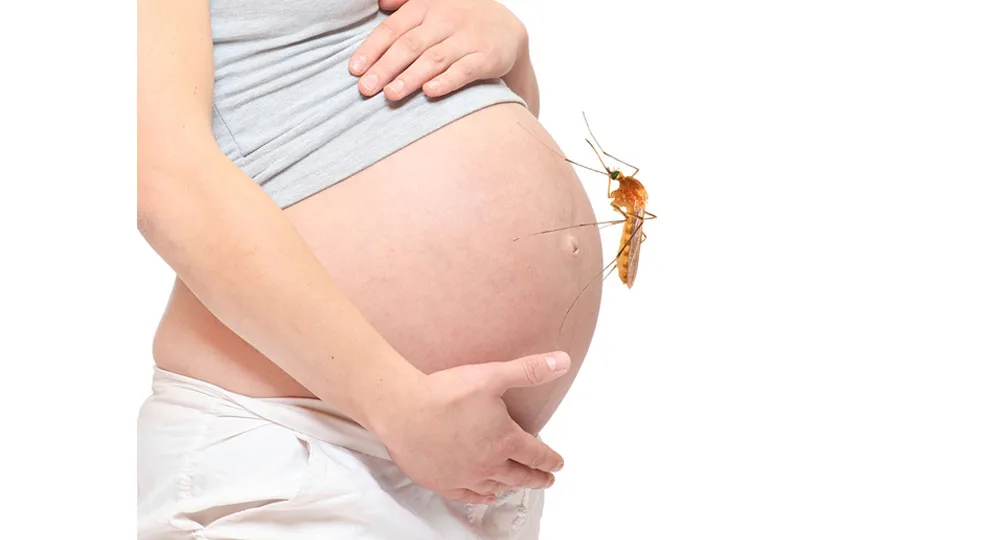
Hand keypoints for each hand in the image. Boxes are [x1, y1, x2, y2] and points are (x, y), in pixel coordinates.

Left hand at [349, 0, 527, 100]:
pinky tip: (429, 93)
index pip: (393, 28)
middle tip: (365, 89)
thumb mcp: (433, 3)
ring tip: (390, 95)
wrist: (507, 27)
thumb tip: (379, 2)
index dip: (372, 49)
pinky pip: (464, 70)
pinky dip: (446, 81)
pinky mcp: (486, 57)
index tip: (355, 70)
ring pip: (433, 59)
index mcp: (426, 6)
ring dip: (410, 78)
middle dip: (385, 68)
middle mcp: (445, 19)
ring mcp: (467, 38)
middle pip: (409, 45)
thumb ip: (405, 1)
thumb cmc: (459, 18)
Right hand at [368, 351, 571, 503]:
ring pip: (495, 487)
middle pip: (519, 476)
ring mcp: (464, 476)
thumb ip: (530, 370)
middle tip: (547, 481)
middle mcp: (488, 464)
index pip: (535, 454)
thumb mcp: (493, 375)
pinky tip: (486, 495)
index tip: (558, 465)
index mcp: (504, 440)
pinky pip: (467, 496)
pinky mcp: (441, 482)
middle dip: (536, 478)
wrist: (403, 410)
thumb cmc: (445, 393)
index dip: (550, 460)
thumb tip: (563, 361)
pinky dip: (481, 496)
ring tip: (517, 486)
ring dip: (510, 487)